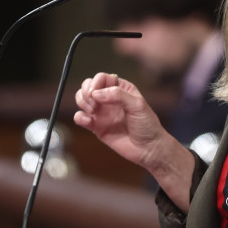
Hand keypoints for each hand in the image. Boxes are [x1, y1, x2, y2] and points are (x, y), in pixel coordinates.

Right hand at [74, 73, 196, 208]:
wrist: (148, 148)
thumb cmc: (147, 125)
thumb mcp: (137, 105)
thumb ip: (118, 95)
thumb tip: (96, 94)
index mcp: (120, 88)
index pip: (101, 78)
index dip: (95, 83)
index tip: (95, 94)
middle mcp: (109, 98)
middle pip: (87, 86)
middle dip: (86, 92)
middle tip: (93, 104)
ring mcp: (102, 112)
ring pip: (81, 99)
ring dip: (82, 102)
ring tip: (93, 112)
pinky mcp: (96, 126)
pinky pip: (80, 117)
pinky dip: (79, 117)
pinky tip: (88, 122)